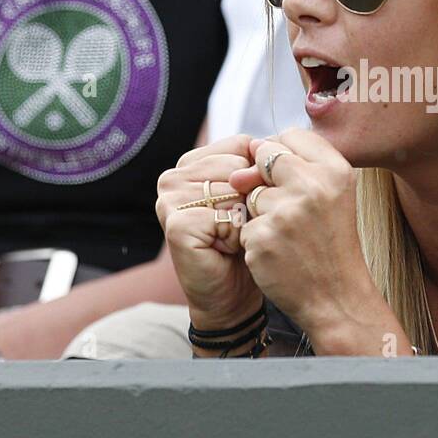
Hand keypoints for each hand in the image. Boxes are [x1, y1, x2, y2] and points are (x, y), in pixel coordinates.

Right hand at [155, 135, 258, 330]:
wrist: (233, 294)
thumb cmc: (247, 242)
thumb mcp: (255, 194)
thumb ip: (258, 166)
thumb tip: (268, 145)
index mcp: (194, 162)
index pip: (243, 144)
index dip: (262, 175)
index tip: (254, 203)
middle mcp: (175, 175)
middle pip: (239, 165)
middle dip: (254, 197)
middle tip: (243, 224)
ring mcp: (170, 199)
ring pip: (234, 189)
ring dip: (247, 217)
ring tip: (235, 235)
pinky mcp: (175, 224)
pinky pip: (225, 216)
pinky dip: (237, 236)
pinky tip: (228, 248)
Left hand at [228, 130, 409, 355]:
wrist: (336, 297)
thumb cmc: (331, 242)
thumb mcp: (332, 194)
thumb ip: (297, 165)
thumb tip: (248, 151)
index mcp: (335, 170)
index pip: (290, 135)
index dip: (282, 154)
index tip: (292, 179)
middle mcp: (313, 185)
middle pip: (265, 156)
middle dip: (267, 180)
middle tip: (291, 211)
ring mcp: (286, 212)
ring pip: (251, 192)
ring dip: (260, 212)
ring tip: (288, 236)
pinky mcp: (263, 237)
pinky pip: (244, 223)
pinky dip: (255, 239)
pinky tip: (278, 254)